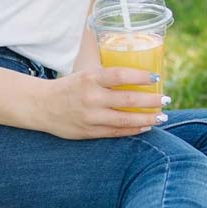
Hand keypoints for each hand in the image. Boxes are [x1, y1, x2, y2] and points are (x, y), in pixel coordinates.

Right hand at [39, 67, 167, 139]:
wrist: (40, 106)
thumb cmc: (70, 87)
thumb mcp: (86, 75)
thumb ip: (108, 77)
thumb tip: (142, 75)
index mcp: (91, 78)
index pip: (121, 75)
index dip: (141, 76)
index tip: (157, 77)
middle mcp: (91, 97)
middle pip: (128, 99)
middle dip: (152, 100)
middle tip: (166, 99)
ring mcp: (90, 117)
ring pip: (125, 119)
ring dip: (148, 118)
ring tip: (162, 116)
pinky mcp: (89, 132)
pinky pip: (117, 132)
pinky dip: (134, 129)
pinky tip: (146, 126)